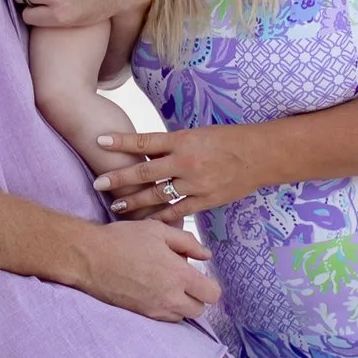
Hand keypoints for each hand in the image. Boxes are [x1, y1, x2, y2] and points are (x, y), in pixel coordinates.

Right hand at [69, 214, 218, 320]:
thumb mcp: (158, 230)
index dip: (210, 285)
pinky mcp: (141, 315)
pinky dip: (165, 309)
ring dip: (181, 304)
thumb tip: (205, 255)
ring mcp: (154, 310)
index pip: (212, 294)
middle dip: (196, 296)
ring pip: (181, 316)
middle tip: (183, 279)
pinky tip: (153, 291)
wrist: (89, 257)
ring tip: (166, 284)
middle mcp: (170, 297)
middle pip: (199, 310)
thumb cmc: (123, 239)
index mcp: (179, 275)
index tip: (199, 275)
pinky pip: (163, 318)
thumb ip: (188, 242)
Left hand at [92, 125, 262, 221]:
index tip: (99, 141)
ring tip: (116, 207)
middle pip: (145, 172)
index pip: (144, 141)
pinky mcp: (204, 200)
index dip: (120, 142)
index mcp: (182, 140)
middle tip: (99, 184)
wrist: (259, 155)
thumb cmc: (228, 140)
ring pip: (158, 196)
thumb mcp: (198, 134)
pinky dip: (159, 218)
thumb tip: (145, 150)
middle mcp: (186, 162)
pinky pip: (177, 212)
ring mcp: (195, 184)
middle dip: (119, 179)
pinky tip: (145, 223)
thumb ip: (172, 145)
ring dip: (135, 202)